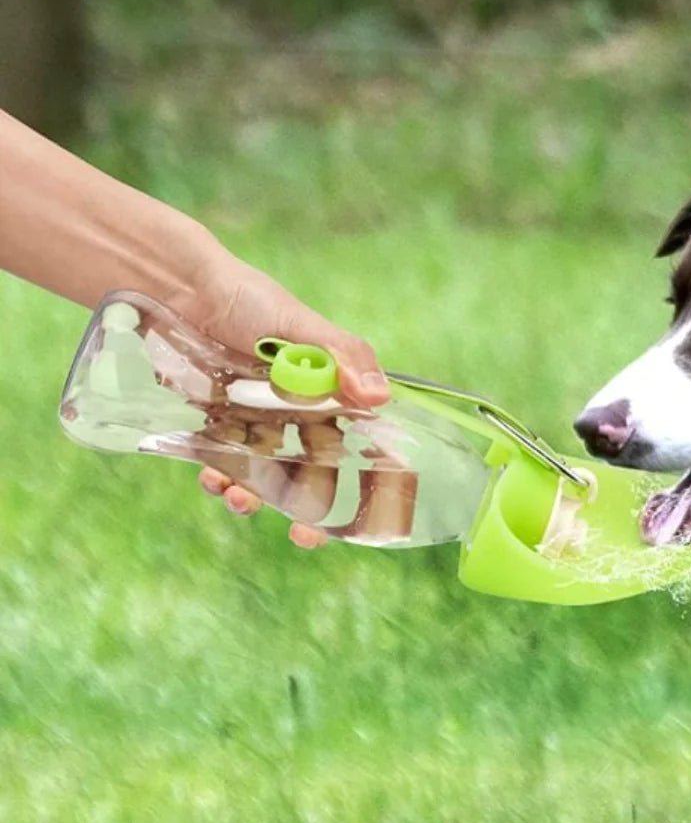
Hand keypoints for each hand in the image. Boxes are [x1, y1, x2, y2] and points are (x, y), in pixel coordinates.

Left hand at [182, 237, 389, 548]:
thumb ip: (342, 357)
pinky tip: (213, 480)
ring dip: (257, 497)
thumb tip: (380, 398)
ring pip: (266, 475)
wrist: (178, 287)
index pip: (358, 443)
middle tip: (304, 534)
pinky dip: (219, 479)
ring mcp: (255, 422)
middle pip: (313, 472)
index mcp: (327, 393)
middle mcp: (295, 413)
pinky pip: (221, 464)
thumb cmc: (249, 298)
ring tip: (241, 498)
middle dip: (311, 509)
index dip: (365, 482)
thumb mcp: (301, 324)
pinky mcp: (214, 425)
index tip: (364, 515)